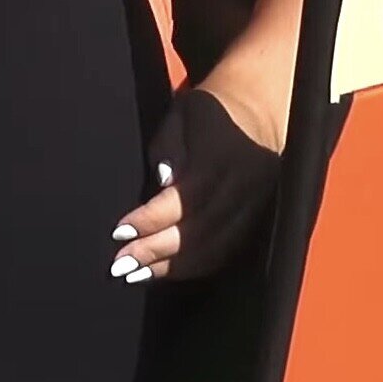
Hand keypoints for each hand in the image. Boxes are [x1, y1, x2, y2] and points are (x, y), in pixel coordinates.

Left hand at [108, 86, 280, 282]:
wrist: (264, 107)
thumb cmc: (211, 108)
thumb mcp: (182, 113)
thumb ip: (168, 147)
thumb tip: (163, 182)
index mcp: (224, 155)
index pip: (185, 198)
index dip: (151, 219)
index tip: (118, 232)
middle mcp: (246, 184)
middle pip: (199, 230)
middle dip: (155, 251)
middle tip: (118, 265)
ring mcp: (257, 204)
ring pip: (214, 248)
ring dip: (172, 267)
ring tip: (135, 274)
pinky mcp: (261, 219)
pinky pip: (227, 252)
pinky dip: (194, 266)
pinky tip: (165, 271)